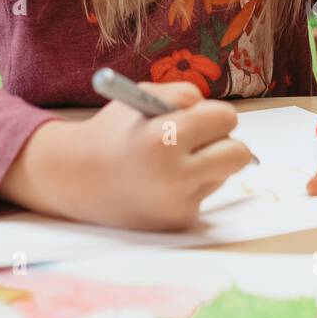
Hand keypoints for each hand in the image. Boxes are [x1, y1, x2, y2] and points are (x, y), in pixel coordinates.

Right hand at [9, 81, 251, 230]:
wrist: (77, 178)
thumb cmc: (113, 131)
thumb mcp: (143, 96)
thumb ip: (184, 95)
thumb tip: (222, 116)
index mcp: (164, 137)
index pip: (225, 119)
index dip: (216, 115)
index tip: (206, 117)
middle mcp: (175, 175)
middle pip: (240, 154)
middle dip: (227, 142)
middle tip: (206, 139)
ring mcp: (178, 203)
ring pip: (222, 174)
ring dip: (207, 164)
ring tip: (171, 161)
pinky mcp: (177, 222)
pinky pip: (203, 194)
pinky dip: (191, 185)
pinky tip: (162, 183)